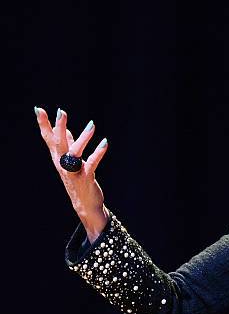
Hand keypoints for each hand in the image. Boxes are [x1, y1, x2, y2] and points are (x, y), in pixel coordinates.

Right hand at [34, 106, 109, 242]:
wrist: (85, 204)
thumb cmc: (78, 180)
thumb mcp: (71, 161)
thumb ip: (67, 146)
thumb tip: (65, 130)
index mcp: (58, 158)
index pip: (48, 139)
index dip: (44, 125)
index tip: (39, 109)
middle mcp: (63, 164)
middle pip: (58, 144)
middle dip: (59, 127)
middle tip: (61, 112)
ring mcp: (73, 172)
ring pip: (74, 153)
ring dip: (83, 138)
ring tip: (92, 124)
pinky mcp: (85, 178)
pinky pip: (91, 164)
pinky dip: (98, 153)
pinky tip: (105, 142)